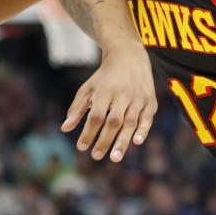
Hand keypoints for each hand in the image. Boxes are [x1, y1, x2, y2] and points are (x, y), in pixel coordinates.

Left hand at [60, 45, 155, 161]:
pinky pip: (147, 118)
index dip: (88, 132)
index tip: (81, 147)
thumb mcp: (87, 88)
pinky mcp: (150, 101)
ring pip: (130, 122)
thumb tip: (64, 129)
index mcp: (104, 91)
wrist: (129, 56)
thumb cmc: (104, 77)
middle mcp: (122, 94)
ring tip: (114, 158)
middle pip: (113, 121)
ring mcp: (138, 98)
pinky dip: (143, 130)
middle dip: (104, 140)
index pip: (96, 116)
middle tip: (96, 156)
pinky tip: (137, 142)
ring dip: (123, 141)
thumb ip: (76, 108)